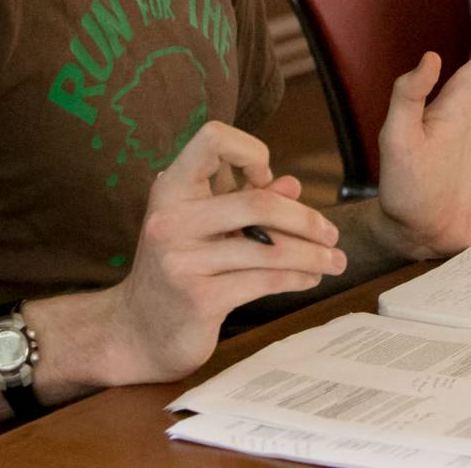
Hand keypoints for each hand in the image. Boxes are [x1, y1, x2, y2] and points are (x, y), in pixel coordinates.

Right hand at [94, 121, 343, 383]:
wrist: (135, 332)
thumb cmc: (179, 268)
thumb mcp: (206, 226)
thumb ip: (246, 201)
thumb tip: (293, 184)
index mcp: (171, 189)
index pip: (212, 139)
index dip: (250, 151)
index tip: (267, 178)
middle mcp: (170, 220)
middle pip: (258, 202)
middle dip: (306, 219)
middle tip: (331, 233)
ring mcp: (182, 261)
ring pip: (269, 248)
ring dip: (313, 255)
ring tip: (335, 261)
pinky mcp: (199, 299)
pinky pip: (265, 281)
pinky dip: (298, 278)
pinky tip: (311, 279)